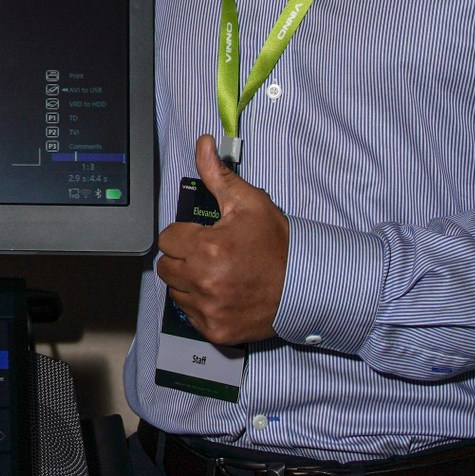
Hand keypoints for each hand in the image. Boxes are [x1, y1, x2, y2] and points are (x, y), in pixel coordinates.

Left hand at [155, 135, 289, 347]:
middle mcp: (204, 283)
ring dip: (188, 282)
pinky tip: (222, 293)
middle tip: (209, 255)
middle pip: (166, 266)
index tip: (203, 236)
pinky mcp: (215, 330)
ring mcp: (209, 310)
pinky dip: (200, 305)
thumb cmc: (277, 244)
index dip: (184, 234)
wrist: (307, 284)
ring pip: (175, 291)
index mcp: (207, 249)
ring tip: (217, 274)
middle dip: (183, 257)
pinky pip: (189, 314)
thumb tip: (202, 144)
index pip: (167, 239)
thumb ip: (218, 175)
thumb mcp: (250, 203)